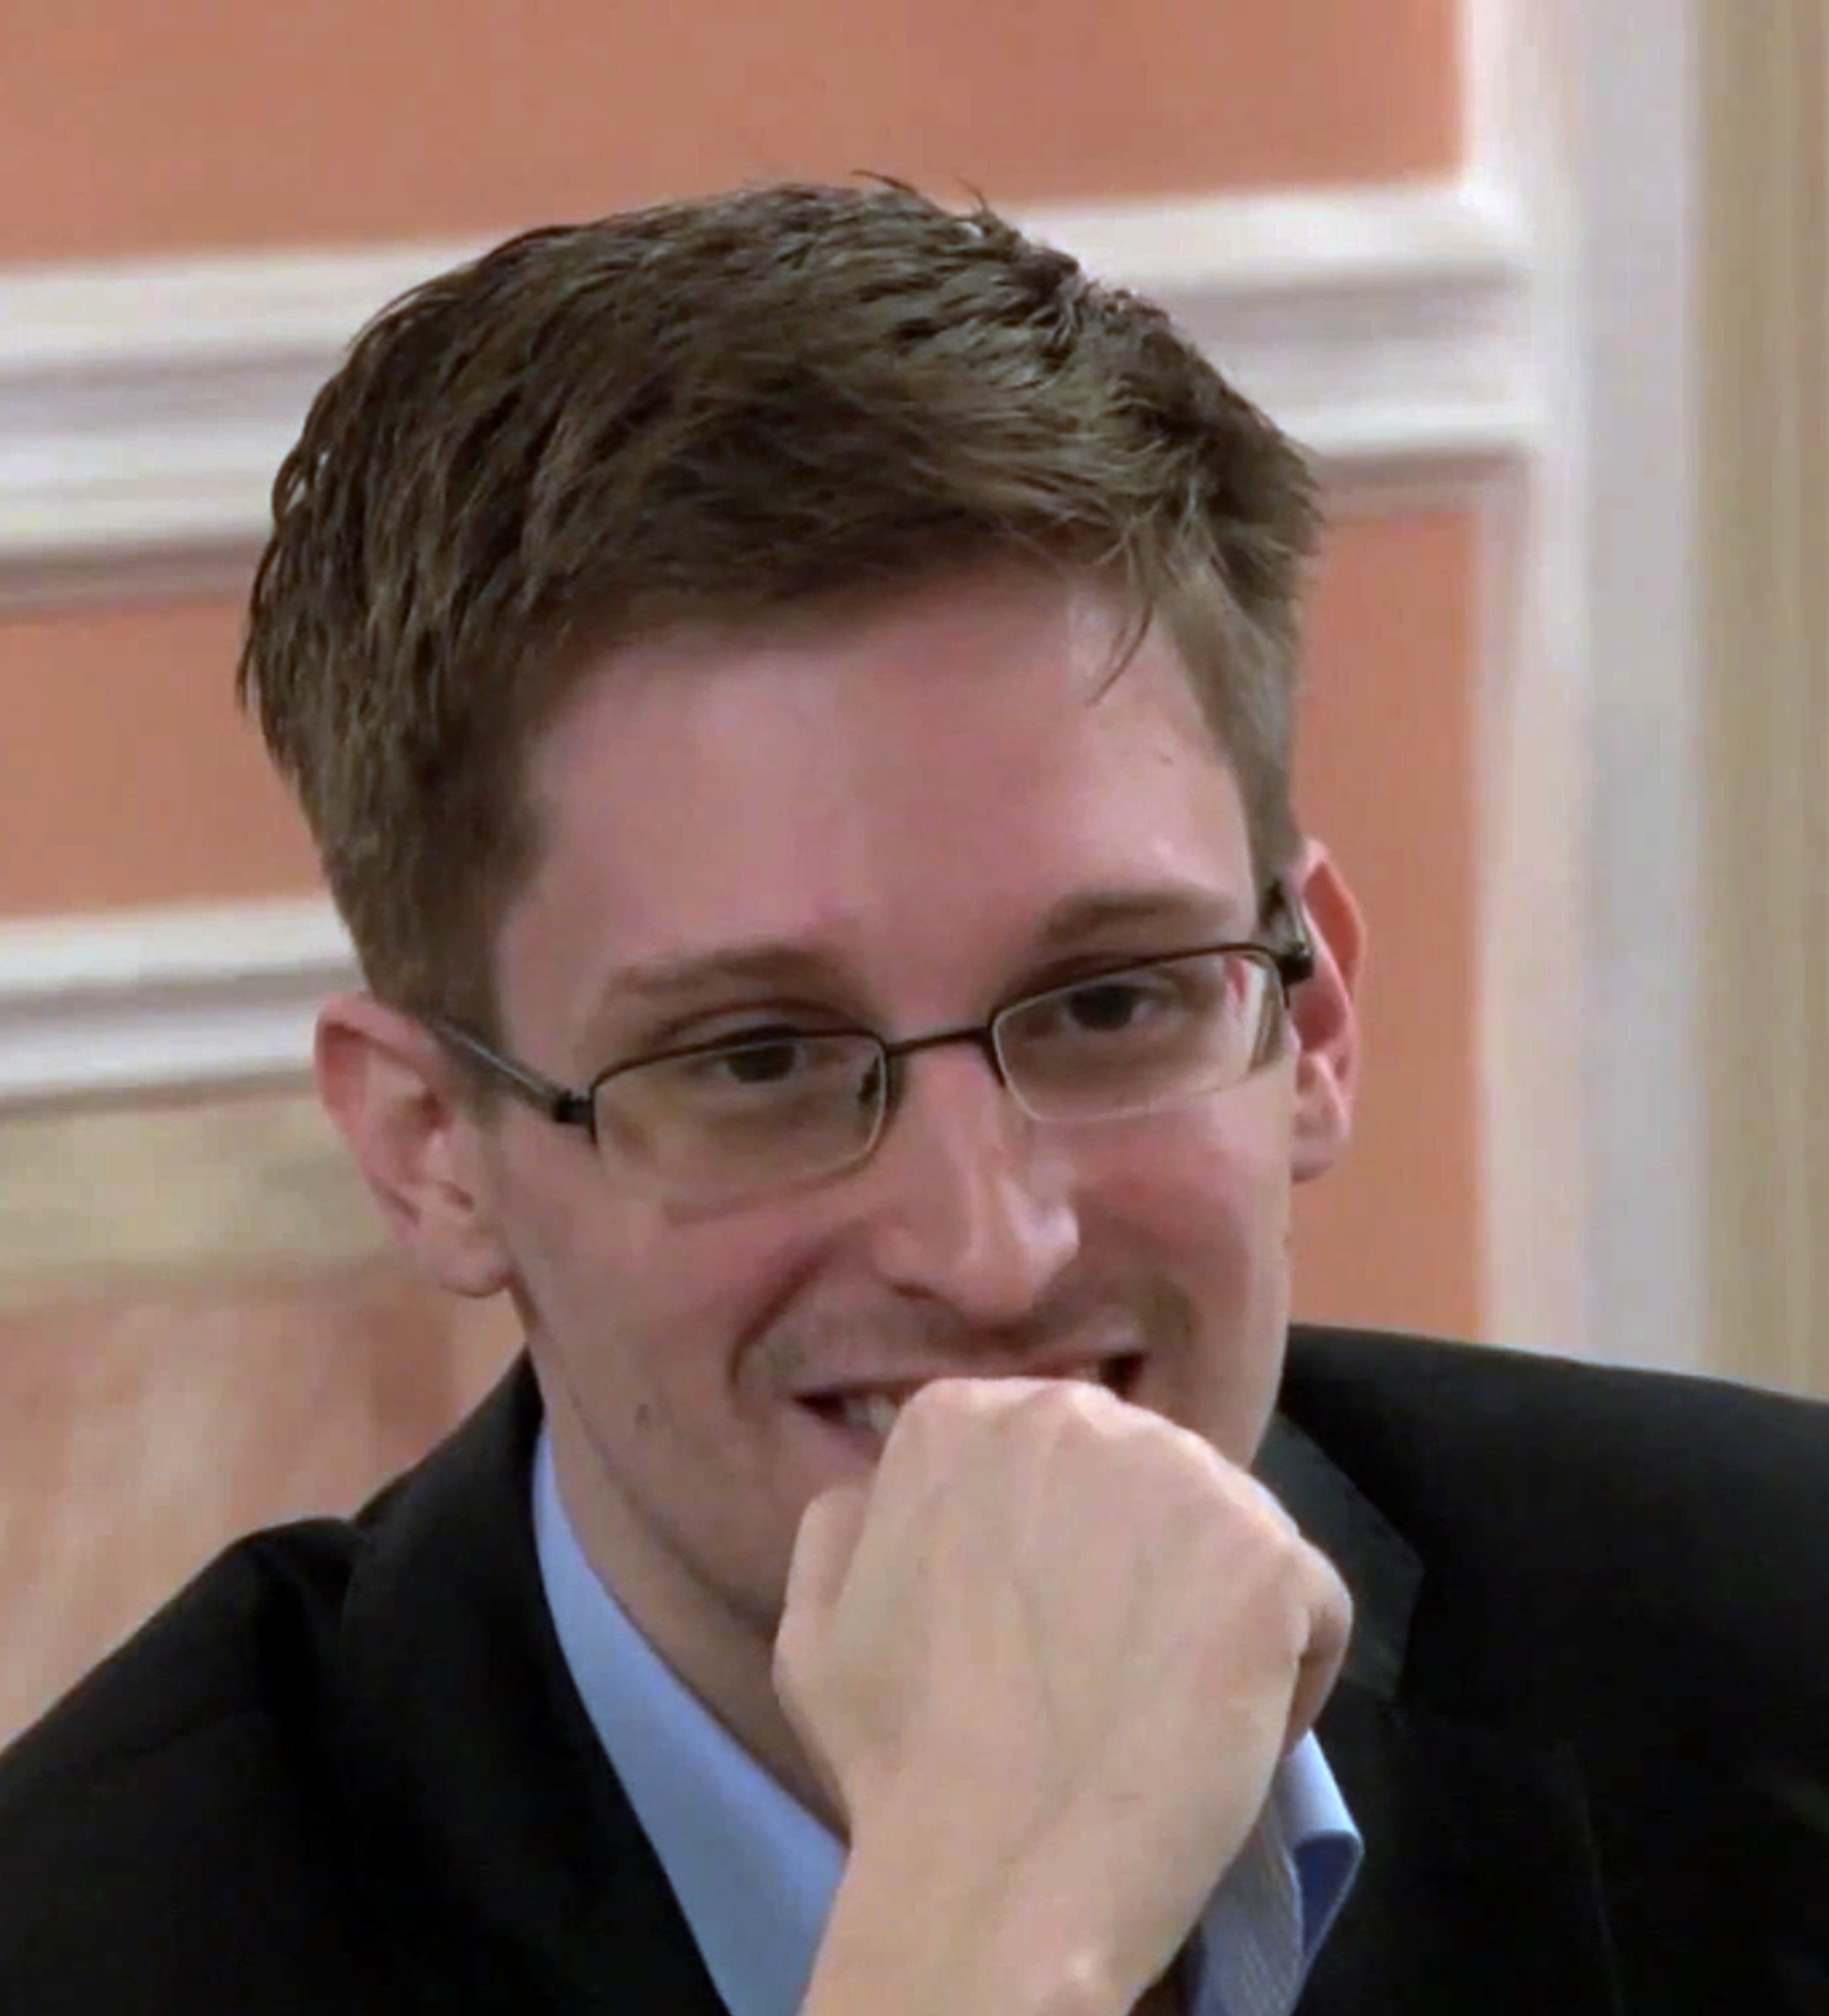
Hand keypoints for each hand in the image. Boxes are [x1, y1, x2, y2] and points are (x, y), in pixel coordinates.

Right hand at [778, 1377, 1351, 2015]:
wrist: (991, 1868)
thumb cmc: (899, 1757)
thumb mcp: (818, 1617)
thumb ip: (852, 1519)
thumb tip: (888, 1483)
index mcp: (964, 1416)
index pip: (1058, 1461)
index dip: (1064, 1554)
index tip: (1046, 1636)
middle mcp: (1077, 1415)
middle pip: (1151, 1482)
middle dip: (1145, 1567)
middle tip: (1110, 1677)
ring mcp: (1184, 1477)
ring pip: (1235, 1534)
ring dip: (1214, 1615)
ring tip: (1165, 1713)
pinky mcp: (1268, 1556)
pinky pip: (1310, 1605)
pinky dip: (1288, 1675)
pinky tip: (1226, 1738)